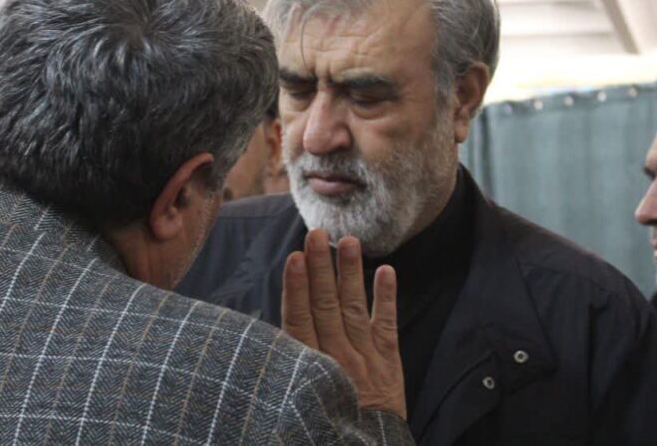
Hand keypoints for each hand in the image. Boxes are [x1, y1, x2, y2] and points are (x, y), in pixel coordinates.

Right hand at [281, 228, 406, 418]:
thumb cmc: (321, 421)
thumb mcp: (294, 394)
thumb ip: (287, 359)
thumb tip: (268, 325)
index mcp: (310, 367)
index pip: (300, 320)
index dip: (297, 289)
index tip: (294, 259)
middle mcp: (337, 358)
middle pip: (326, 306)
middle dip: (321, 268)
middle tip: (317, 234)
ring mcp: (365, 358)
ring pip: (355, 308)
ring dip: (350, 273)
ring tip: (348, 241)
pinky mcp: (388, 361)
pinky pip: (387, 325)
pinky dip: (387, 298)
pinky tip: (386, 271)